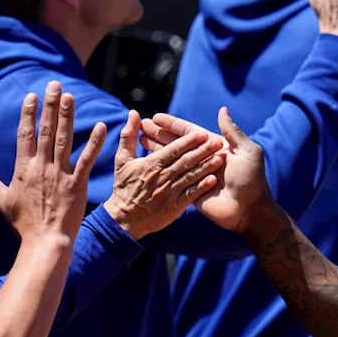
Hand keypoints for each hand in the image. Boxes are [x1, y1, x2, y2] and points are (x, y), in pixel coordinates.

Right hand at [0, 81, 105, 246]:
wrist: (45, 241)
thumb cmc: (24, 223)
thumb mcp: (2, 200)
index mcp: (23, 168)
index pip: (26, 135)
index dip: (29, 114)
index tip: (32, 96)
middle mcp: (42, 167)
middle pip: (46, 130)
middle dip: (50, 106)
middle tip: (55, 85)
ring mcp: (61, 174)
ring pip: (65, 139)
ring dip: (68, 116)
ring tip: (71, 96)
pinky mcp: (78, 184)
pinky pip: (87, 159)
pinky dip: (95, 143)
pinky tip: (102, 126)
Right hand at [103, 110, 225, 238]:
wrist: (128, 223)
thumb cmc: (122, 189)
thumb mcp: (121, 162)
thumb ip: (127, 137)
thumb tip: (133, 113)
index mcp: (153, 163)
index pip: (172, 143)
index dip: (178, 130)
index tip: (192, 122)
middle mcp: (164, 175)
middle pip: (183, 156)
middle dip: (196, 145)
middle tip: (208, 134)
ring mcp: (172, 191)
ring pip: (191, 173)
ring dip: (204, 162)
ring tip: (216, 150)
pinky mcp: (177, 206)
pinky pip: (192, 194)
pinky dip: (201, 185)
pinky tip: (211, 178)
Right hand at [140, 108, 267, 233]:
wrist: (250, 209)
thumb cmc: (252, 180)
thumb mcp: (247, 152)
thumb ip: (232, 132)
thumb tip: (222, 109)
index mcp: (215, 147)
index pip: (189, 133)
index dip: (172, 125)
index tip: (155, 117)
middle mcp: (203, 159)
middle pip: (177, 144)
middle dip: (159, 134)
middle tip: (141, 126)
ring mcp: (195, 175)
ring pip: (172, 159)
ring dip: (156, 149)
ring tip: (138, 139)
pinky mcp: (189, 190)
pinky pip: (174, 177)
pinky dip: (162, 169)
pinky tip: (146, 162)